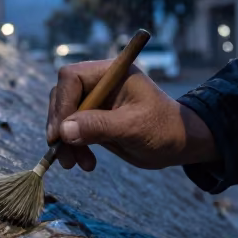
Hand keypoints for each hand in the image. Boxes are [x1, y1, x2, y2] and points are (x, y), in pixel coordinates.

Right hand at [46, 58, 217, 170]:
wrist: (178, 143)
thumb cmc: (164, 128)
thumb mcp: (133, 127)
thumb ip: (99, 126)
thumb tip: (64, 131)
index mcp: (111, 73)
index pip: (71, 77)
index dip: (62, 103)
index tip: (60, 132)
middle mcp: (99, 84)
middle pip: (62, 96)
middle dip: (59, 126)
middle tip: (62, 153)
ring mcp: (95, 102)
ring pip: (63, 117)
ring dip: (64, 141)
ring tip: (74, 164)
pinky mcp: (93, 121)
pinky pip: (71, 131)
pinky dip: (72, 147)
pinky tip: (85, 163)